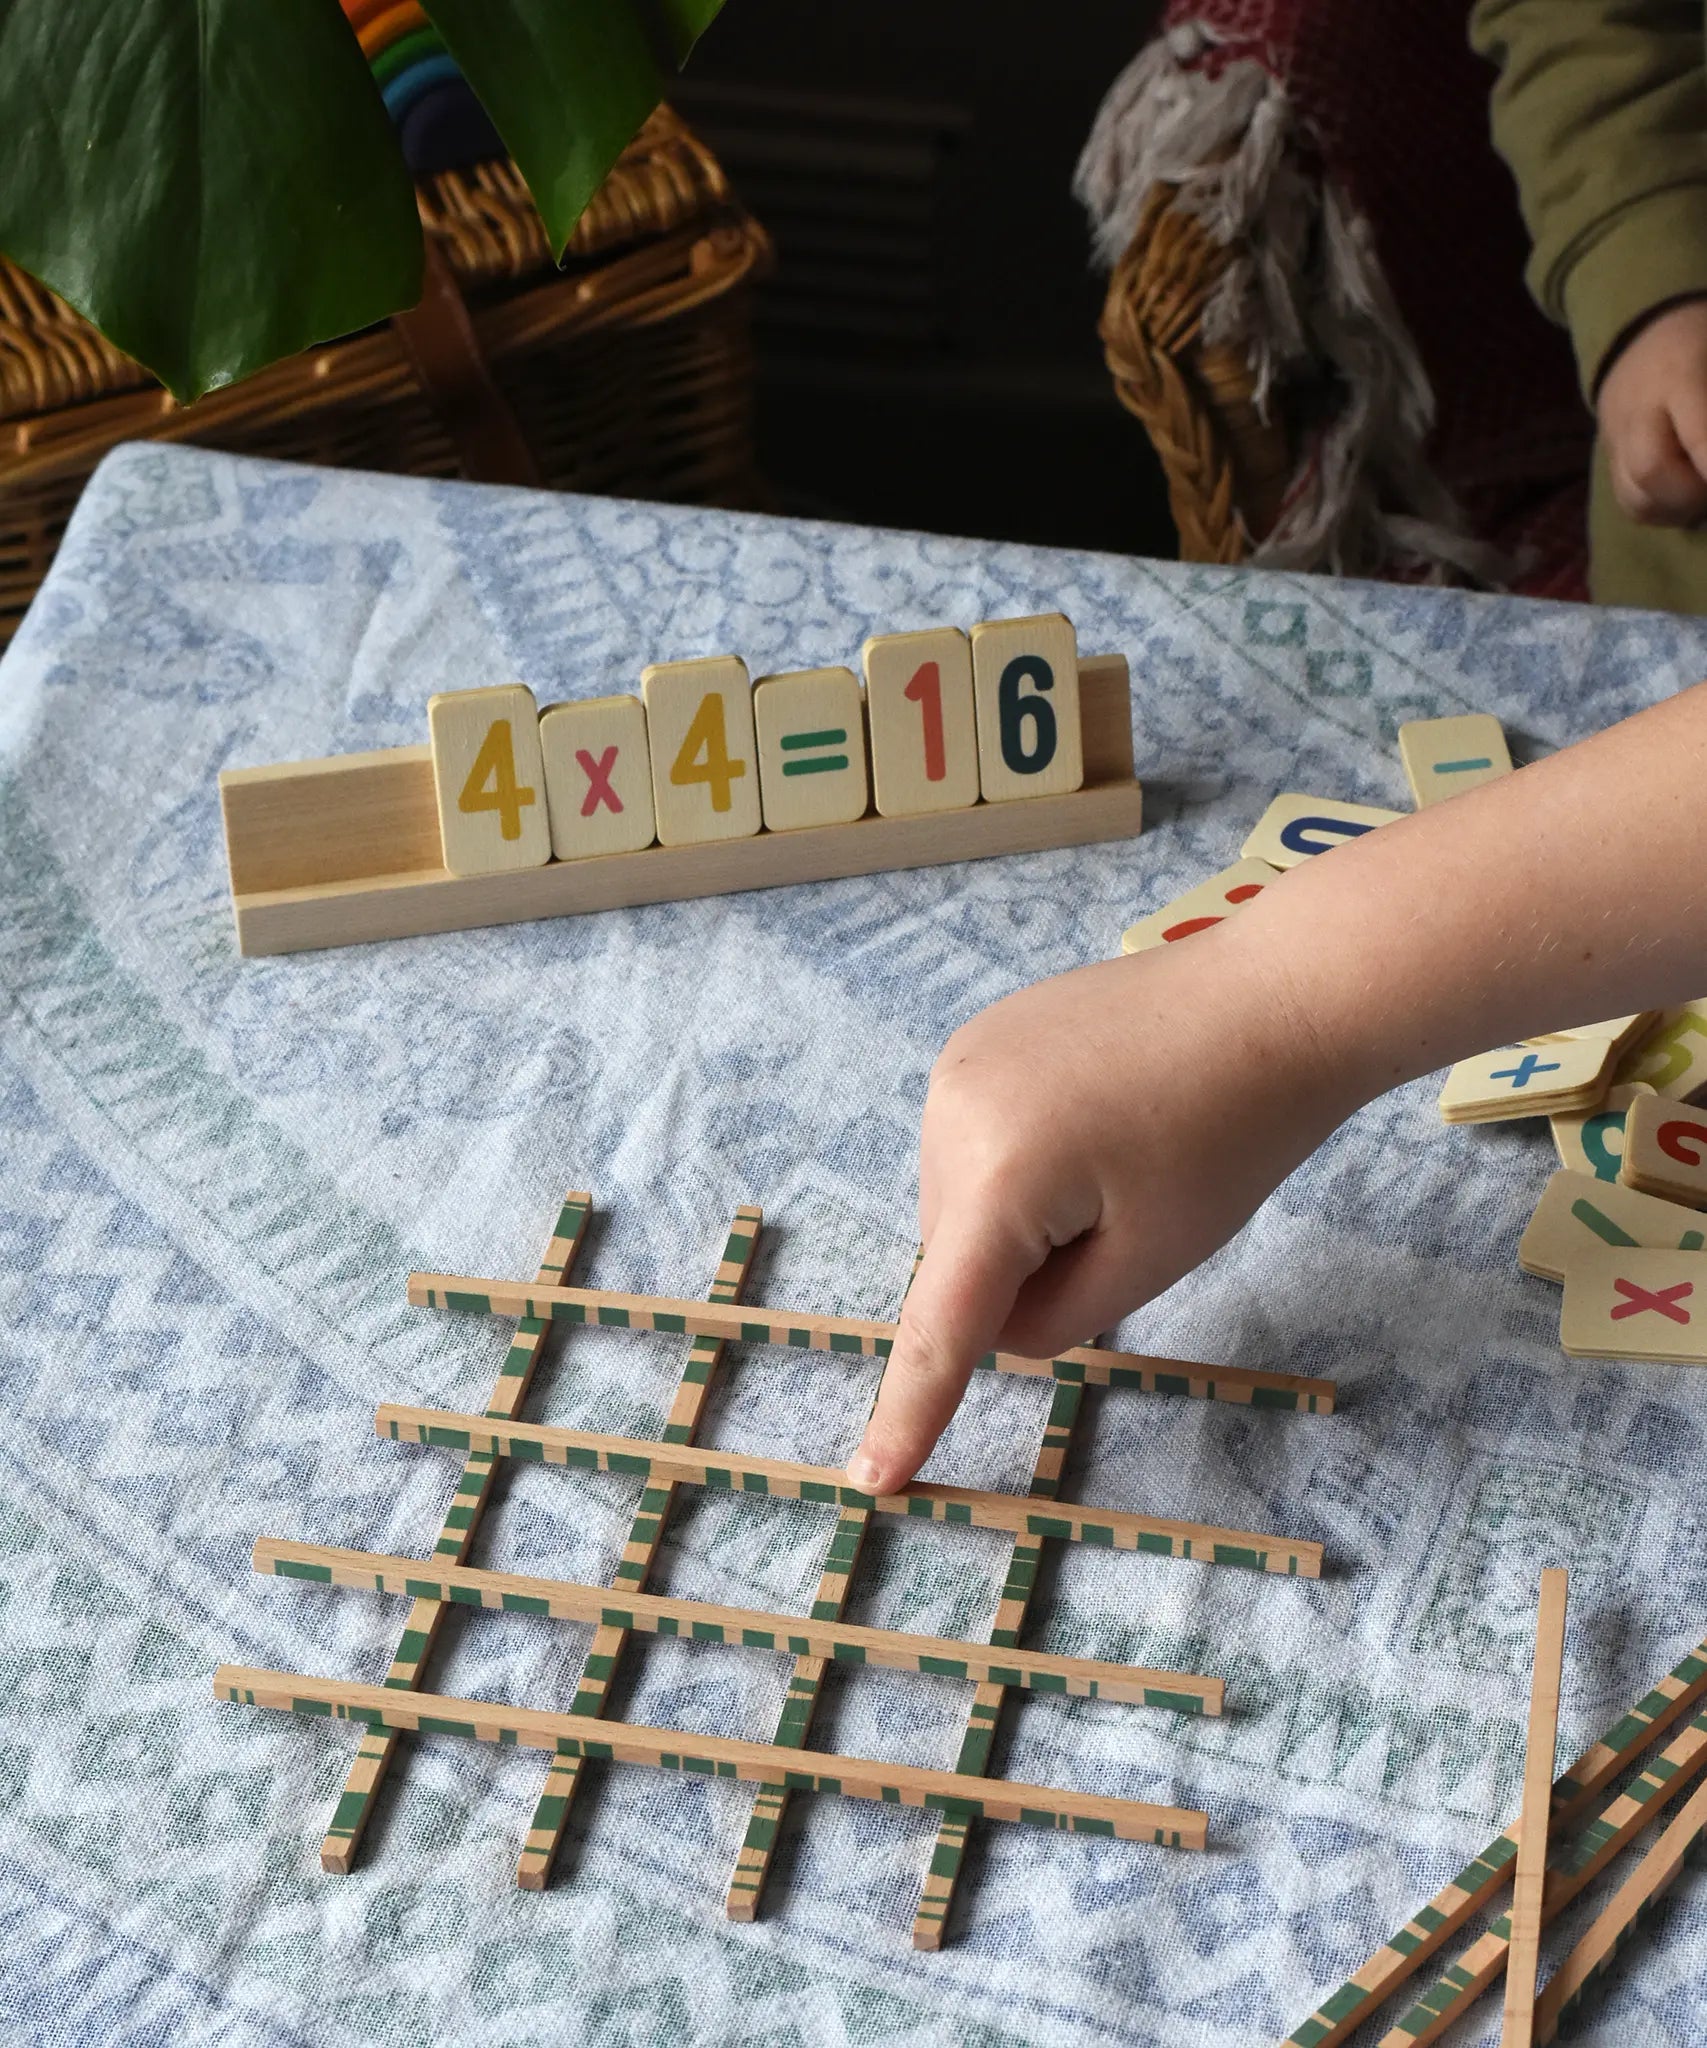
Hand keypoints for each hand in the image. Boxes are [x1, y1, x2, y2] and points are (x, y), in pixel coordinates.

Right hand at [847, 920, 1355, 1493]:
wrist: (1273, 998)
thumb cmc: (1233, 1135)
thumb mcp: (1151, 1258)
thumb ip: (1054, 1319)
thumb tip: (990, 1322)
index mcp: (998, 1175)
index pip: (942, 1321)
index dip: (911, 1408)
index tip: (873, 1480)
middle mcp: (950, 1112)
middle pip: (958, 1258)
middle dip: (1022, 1272)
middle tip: (1128, 1221)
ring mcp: (957, 1065)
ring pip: (965, 1205)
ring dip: (1021, 1218)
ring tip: (1120, 1159)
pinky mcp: (976, 1040)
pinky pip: (975, 1147)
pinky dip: (1019, 1166)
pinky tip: (1096, 1125)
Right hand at [1598, 298, 1706, 525]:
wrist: (1644, 331)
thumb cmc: (1701, 338)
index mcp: (1678, 374)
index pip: (1699, 438)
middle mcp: (1636, 410)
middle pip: (1652, 471)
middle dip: (1695, 495)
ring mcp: (1615, 437)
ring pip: (1635, 496)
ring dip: (1677, 509)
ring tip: (1702, 497)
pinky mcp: (1607, 457)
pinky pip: (1627, 501)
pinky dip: (1659, 511)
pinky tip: (1683, 500)